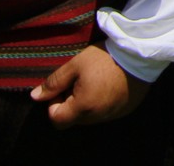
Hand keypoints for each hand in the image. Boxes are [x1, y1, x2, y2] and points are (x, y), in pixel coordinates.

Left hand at [30, 44, 149, 126]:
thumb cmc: (104, 58)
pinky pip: (105, 113)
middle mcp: (97, 117)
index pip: (56, 119)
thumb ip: (54, 82)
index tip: (63, 86)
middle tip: (79, 80)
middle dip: (70, 103)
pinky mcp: (124, 111)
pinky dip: (102, 102)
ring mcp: (112, 115)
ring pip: (89, 117)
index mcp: (83, 107)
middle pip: (73, 119)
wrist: (139, 54)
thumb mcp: (75, 64)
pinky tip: (108, 85)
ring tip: (95, 81)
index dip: (54, 103)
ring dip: (86, 104)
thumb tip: (35, 96)